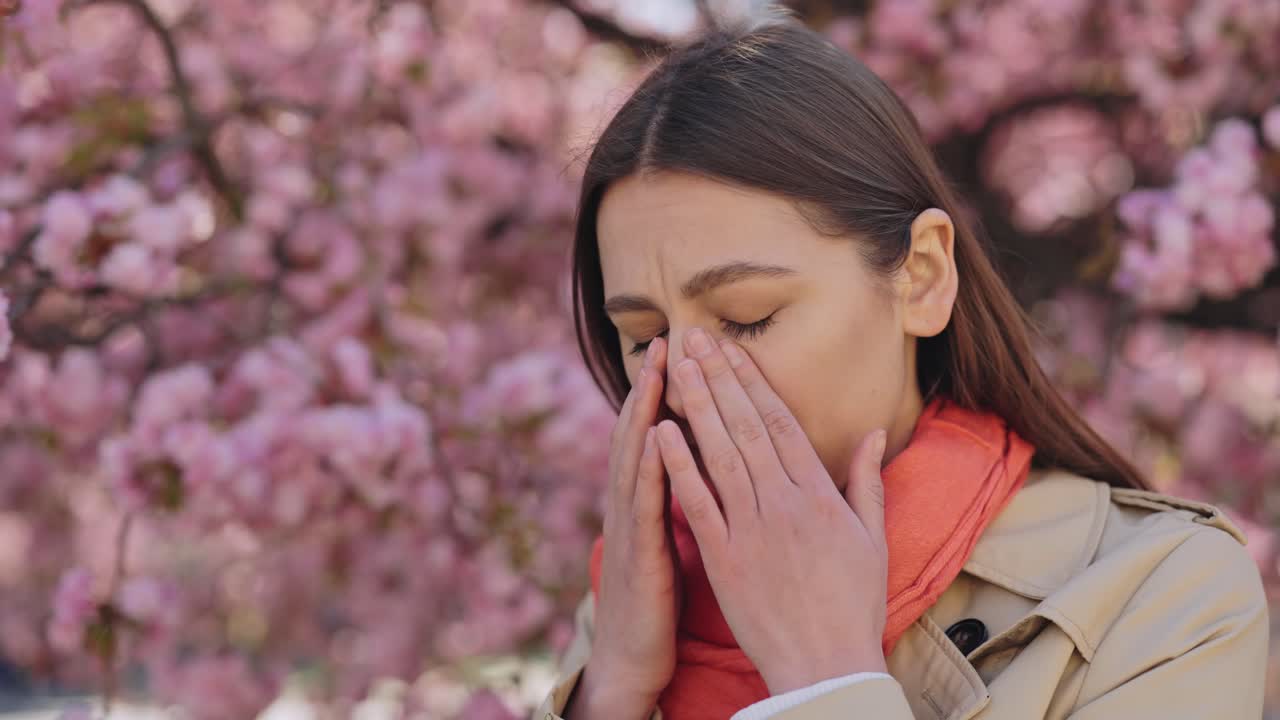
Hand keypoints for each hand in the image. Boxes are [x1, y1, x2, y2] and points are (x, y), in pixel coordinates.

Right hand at [587, 335, 682, 705]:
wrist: (632, 656)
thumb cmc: (657, 597)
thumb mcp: (670, 538)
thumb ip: (680, 497)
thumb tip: (700, 463)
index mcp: (646, 499)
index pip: (657, 432)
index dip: (668, 391)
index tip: (688, 348)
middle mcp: (631, 504)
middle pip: (640, 432)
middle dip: (652, 385)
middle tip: (666, 338)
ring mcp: (629, 527)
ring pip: (634, 458)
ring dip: (644, 413)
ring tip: (656, 370)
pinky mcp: (637, 555)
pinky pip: (642, 506)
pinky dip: (647, 468)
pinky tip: (655, 438)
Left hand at [655, 327, 889, 696]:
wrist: (826, 665)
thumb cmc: (853, 604)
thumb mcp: (871, 538)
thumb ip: (866, 482)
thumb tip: (871, 433)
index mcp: (819, 495)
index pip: (781, 423)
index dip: (753, 380)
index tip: (731, 348)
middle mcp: (784, 503)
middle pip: (746, 426)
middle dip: (718, 378)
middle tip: (694, 337)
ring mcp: (751, 529)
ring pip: (720, 454)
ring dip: (697, 406)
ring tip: (677, 367)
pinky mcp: (724, 559)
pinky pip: (698, 504)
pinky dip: (679, 466)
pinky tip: (662, 431)